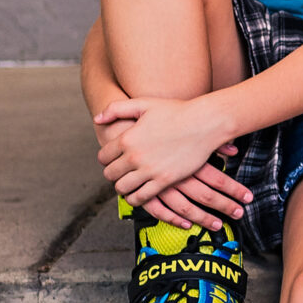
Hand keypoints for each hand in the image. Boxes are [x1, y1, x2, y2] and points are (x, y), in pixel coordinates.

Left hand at [96, 96, 250, 225]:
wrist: (205, 123)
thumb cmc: (177, 111)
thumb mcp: (144, 104)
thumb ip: (117, 109)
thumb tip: (97, 119)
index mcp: (127, 138)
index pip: (103, 157)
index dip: (106, 159)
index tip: (113, 159)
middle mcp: (135, 156)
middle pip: (110, 174)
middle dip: (113, 174)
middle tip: (120, 172)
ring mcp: (149, 170)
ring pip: (122, 188)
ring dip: (122, 187)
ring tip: (128, 183)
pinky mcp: (164, 180)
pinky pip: (141, 197)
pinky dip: (135, 198)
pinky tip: (138, 194)